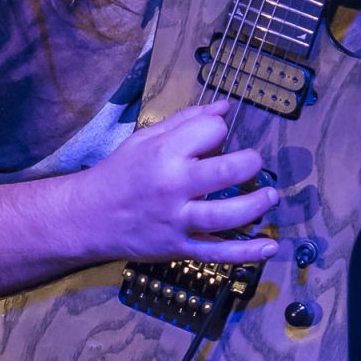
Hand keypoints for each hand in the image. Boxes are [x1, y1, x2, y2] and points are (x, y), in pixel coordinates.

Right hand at [77, 100, 278, 263]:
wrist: (89, 216)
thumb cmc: (120, 173)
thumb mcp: (145, 139)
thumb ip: (186, 122)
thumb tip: (224, 107)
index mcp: (165, 154)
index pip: (212, 132)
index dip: (219, 132)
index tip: (214, 139)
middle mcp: (174, 186)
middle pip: (228, 171)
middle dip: (251, 164)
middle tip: (254, 164)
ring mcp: (178, 220)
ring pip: (229, 214)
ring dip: (257, 204)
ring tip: (270, 196)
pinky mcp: (179, 248)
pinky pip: (218, 253)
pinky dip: (247, 253)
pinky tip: (269, 247)